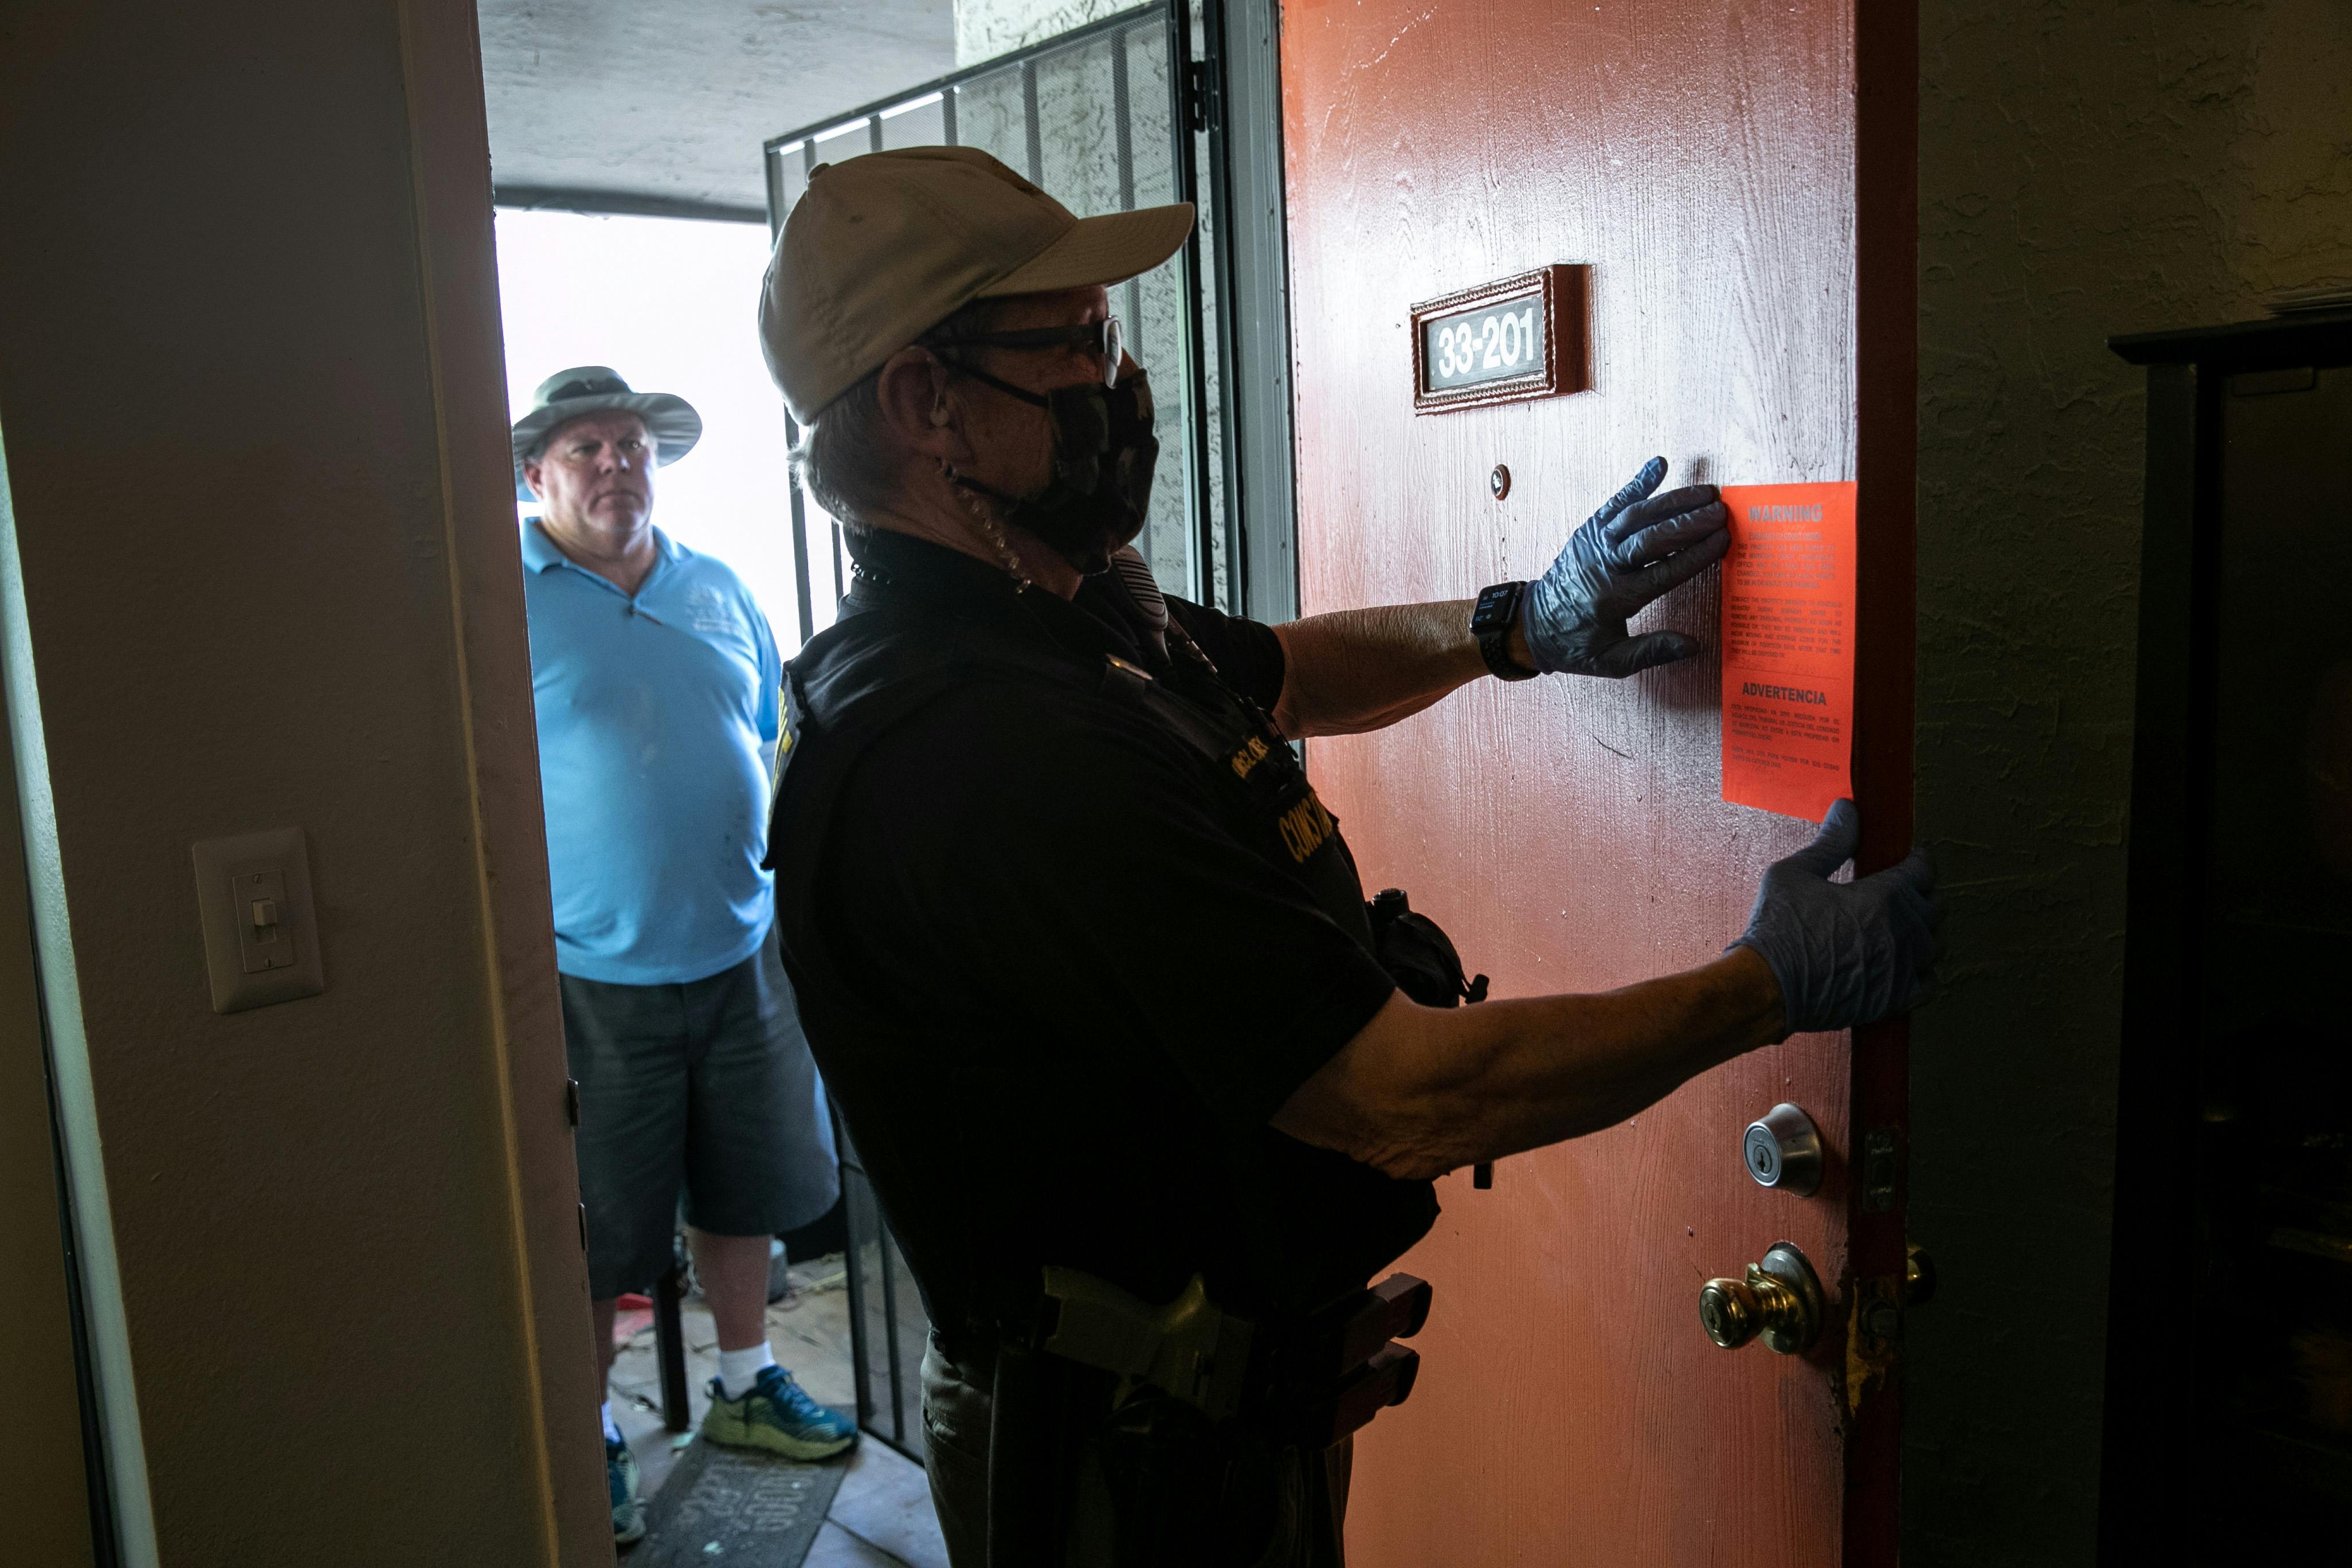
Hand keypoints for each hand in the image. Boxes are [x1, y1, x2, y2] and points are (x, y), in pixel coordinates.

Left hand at [1523, 457, 1728, 677]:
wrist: (1531, 626)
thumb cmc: (1575, 644)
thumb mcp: (1611, 661)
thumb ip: (1652, 651)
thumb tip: (1694, 645)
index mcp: (1614, 598)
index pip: (1664, 572)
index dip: (1696, 555)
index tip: (1724, 541)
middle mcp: (1604, 566)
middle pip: (1651, 539)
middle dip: (1688, 523)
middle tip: (1721, 512)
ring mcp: (1594, 543)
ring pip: (1635, 516)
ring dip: (1672, 501)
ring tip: (1706, 492)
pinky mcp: (1588, 531)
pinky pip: (1615, 504)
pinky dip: (1637, 484)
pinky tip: (1659, 466)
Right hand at [1730, 800, 1941, 1033]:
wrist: (1767, 986)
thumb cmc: (1778, 928)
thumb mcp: (1795, 873)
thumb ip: (1831, 842)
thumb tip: (1847, 809)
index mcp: (1883, 896)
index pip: (1922, 870)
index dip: (1917, 861)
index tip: (1910, 860)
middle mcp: (1902, 931)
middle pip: (1934, 906)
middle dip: (1921, 894)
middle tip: (1903, 891)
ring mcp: (1901, 967)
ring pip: (1935, 943)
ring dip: (1923, 931)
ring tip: (1904, 926)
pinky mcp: (1894, 998)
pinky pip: (1929, 982)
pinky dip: (1923, 970)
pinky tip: (1905, 963)